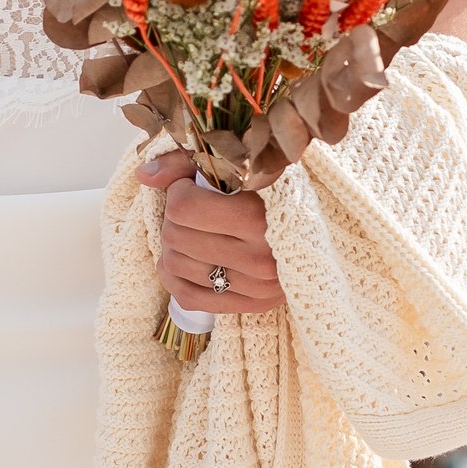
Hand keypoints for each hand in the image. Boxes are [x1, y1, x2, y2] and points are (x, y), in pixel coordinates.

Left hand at [139, 149, 283, 313]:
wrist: (323, 225)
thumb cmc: (274, 189)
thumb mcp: (239, 163)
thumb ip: (187, 162)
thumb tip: (143, 175)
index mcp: (259, 217)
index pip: (183, 209)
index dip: (179, 192)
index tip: (192, 187)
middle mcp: (260, 257)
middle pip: (175, 237)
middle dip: (174, 218)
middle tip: (190, 210)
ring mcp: (257, 286)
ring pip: (176, 267)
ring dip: (173, 246)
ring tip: (191, 232)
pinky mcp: (253, 305)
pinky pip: (188, 298)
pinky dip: (174, 278)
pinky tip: (181, 260)